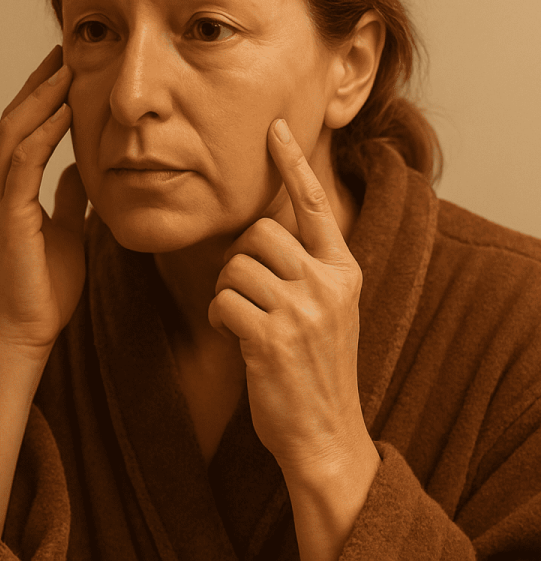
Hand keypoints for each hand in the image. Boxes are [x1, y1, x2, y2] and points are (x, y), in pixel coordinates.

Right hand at [0, 44, 88, 357]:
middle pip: (13, 122)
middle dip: (38, 86)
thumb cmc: (43, 289)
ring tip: (65, 68)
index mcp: (5, 193)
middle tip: (62, 52)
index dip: (41, 100)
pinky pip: (23, 161)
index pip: (21, 133)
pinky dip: (42, 133)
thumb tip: (82, 169)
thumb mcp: (66, 231)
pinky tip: (64, 111)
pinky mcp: (5, 214)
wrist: (23, 334)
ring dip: (41, 98)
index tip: (65, 72)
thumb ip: (69, 199)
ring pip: (13, 133)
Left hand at [208, 117, 370, 481]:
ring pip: (236, 265)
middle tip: (246, 290)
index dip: (292, 164)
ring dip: (227, 291)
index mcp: (343, 270)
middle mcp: (328, 283)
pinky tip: (234, 336)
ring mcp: (302, 310)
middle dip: (240, 257)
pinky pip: (222, 300)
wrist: (325, 433)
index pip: (315, 204)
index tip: (275, 128)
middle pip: (259, 233)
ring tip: (243, 318)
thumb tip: (262, 229)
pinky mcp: (271, 337)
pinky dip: (219, 316)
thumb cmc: (317, 366)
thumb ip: (306, 267)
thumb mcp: (328, 309)